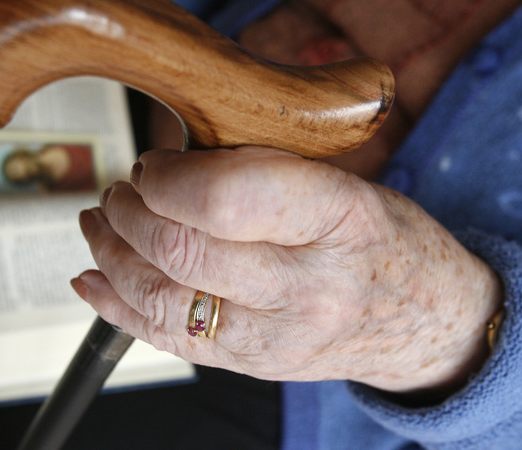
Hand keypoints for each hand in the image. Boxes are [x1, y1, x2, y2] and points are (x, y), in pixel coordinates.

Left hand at [73, 147, 500, 398]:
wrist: (426, 322)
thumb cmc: (385, 241)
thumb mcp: (348, 181)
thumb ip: (264, 168)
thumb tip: (173, 156)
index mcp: (337, 218)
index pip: (227, 200)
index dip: (169, 176)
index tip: (154, 162)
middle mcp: (306, 286)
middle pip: (182, 252)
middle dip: (130, 212)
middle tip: (123, 189)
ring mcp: (275, 336)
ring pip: (162, 299)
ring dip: (112, 254)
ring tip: (102, 223)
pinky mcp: (250, 365)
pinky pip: (166, 340)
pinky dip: (116, 307)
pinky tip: (95, 279)